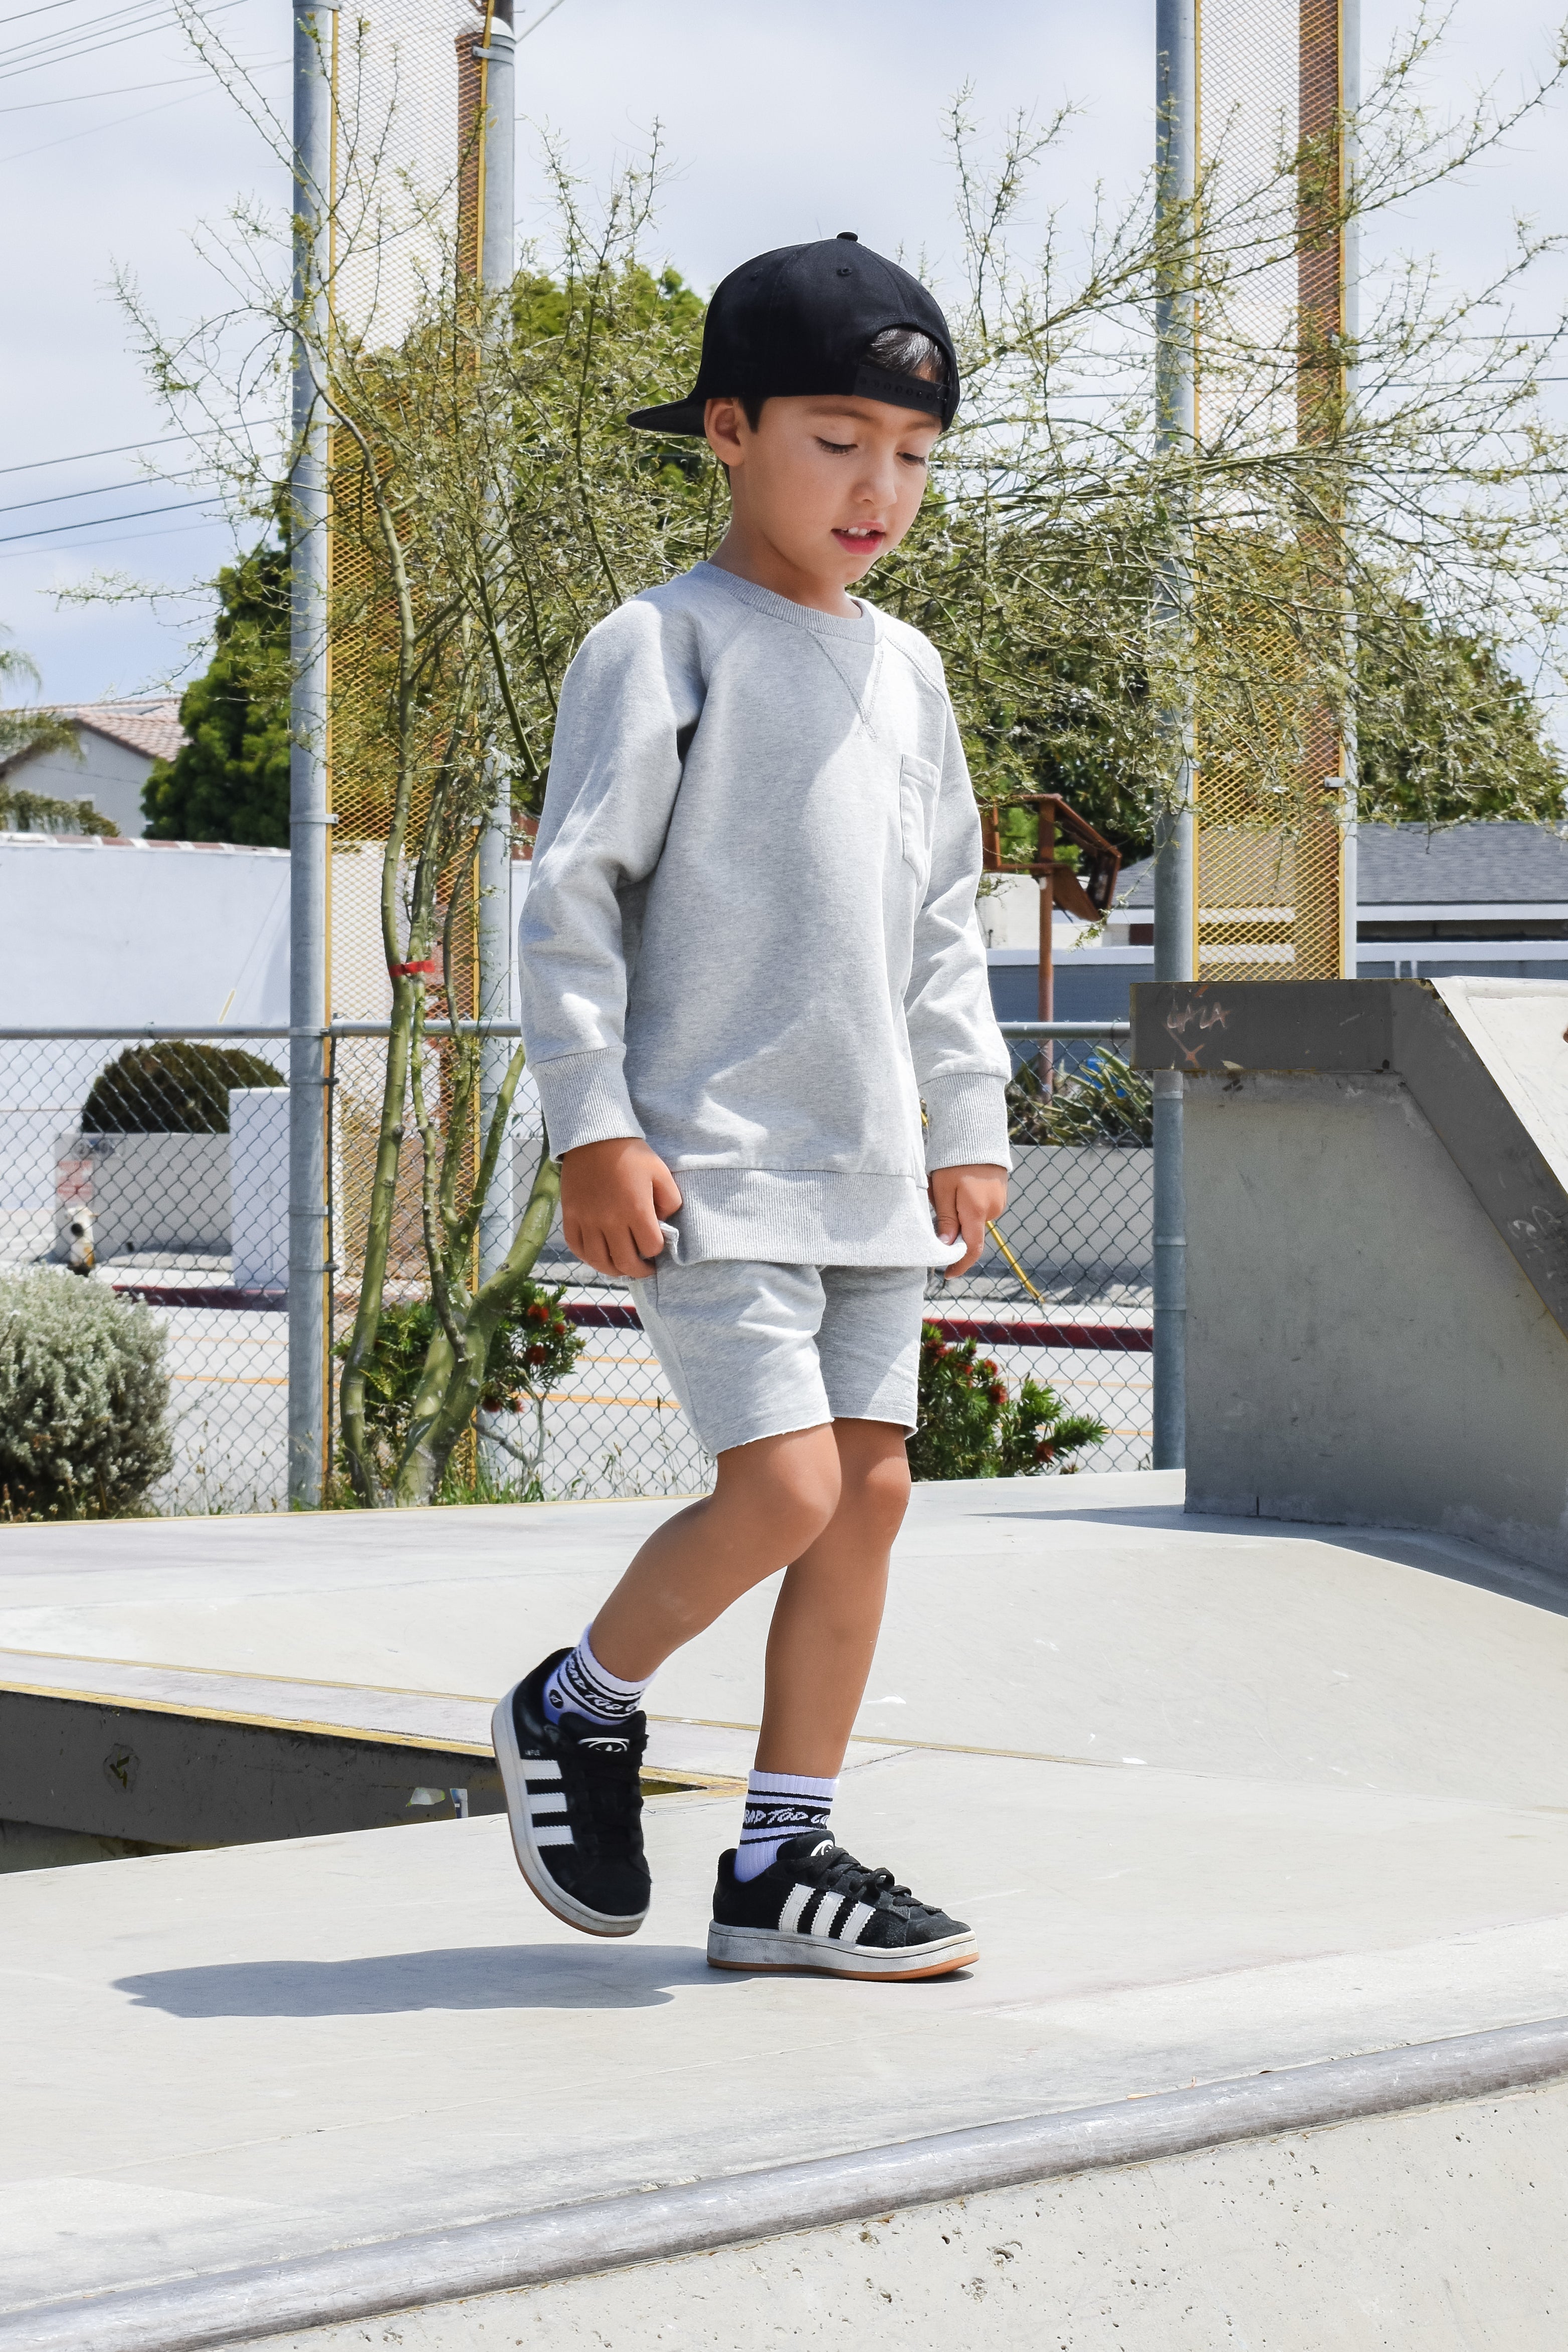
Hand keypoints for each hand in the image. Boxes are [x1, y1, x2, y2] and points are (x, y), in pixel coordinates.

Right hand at [560, 1137, 682, 1278]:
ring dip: (615, 1270)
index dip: (658, 1249)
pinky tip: (599, 1256)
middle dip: (640, 1271)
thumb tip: (664, 1223)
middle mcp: (610, 1220)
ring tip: (623, 1267)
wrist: (594, 1137)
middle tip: (645, 1269)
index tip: (657, 1244)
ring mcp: (588, 1221)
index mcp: (636, 1210)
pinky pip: (577, 1248)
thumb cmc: (631, 1154)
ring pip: (600, 1262)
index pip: (651, 1247)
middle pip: (626, 1262)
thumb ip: (671, 1202)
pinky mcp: (571, 1217)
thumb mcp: (661, 1172)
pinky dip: (589, 1258)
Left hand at [929, 1162, 1007, 1278]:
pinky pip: (981, 1206)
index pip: (972, 1249)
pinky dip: (967, 1204)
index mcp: (977, 1212)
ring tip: (946, 1188)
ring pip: (974, 1218)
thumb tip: (946, 1246)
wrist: (976, 1133)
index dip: (960, 1265)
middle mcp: (992, 1210)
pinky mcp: (1000, 1192)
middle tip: (935, 1204)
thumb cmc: (954, 1160)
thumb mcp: (942, 1190)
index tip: (948, 1274)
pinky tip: (958, 1184)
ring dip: (959, 1213)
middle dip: (953, 1228)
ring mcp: (999, 1201)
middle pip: (970, 1232)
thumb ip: (946, 1219)